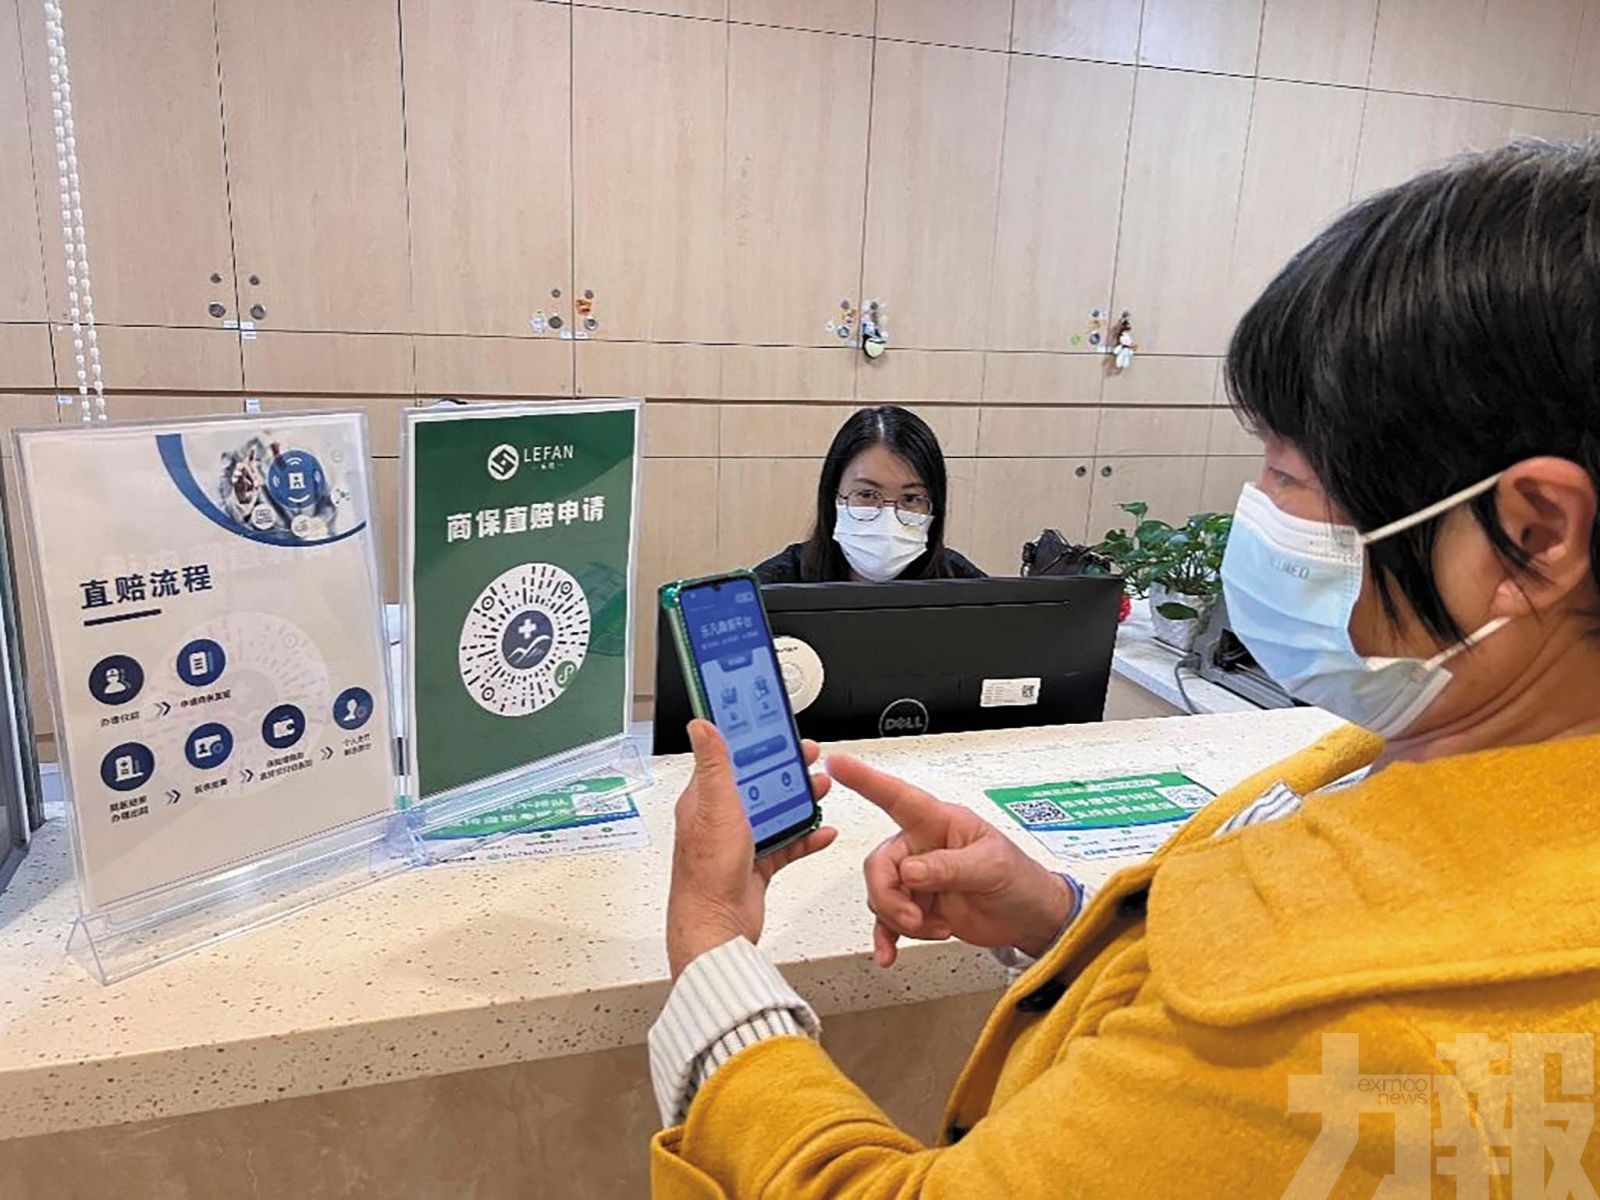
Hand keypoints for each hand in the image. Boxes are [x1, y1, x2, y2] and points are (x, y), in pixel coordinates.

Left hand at [666, 721, 837, 979]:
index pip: (730, 758)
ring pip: (776, 812)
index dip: (754, 741)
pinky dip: (807, 837)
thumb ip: (714, 764)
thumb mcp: (715, 806)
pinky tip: (823, 832)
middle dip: (787, 768)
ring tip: (821, 787)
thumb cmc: (707, 872)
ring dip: (801, 800)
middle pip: (759, 783)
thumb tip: (701, 724)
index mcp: (704, 799)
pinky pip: (787, 846)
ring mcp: (740, 843)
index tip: (776, 727)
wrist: (718, 927)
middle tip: (809, 755)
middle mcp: (721, 819)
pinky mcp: (756, 866)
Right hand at [828, 754, 1076, 967]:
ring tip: (934, 929)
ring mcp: (918, 878)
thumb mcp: (992, 867)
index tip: (837, 765)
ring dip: (900, 919)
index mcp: (940, 822)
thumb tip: (910, 871)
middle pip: (880, 864)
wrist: (1029, 917)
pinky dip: (886, 936)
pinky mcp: (917, 905)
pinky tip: (889, 953)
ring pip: (881, 893)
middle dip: (890, 897)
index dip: (866, 780)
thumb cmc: (1019, 879)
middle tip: (914, 919)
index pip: (897, 797)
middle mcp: (922, 846)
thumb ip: (949, 867)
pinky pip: (887, 919)